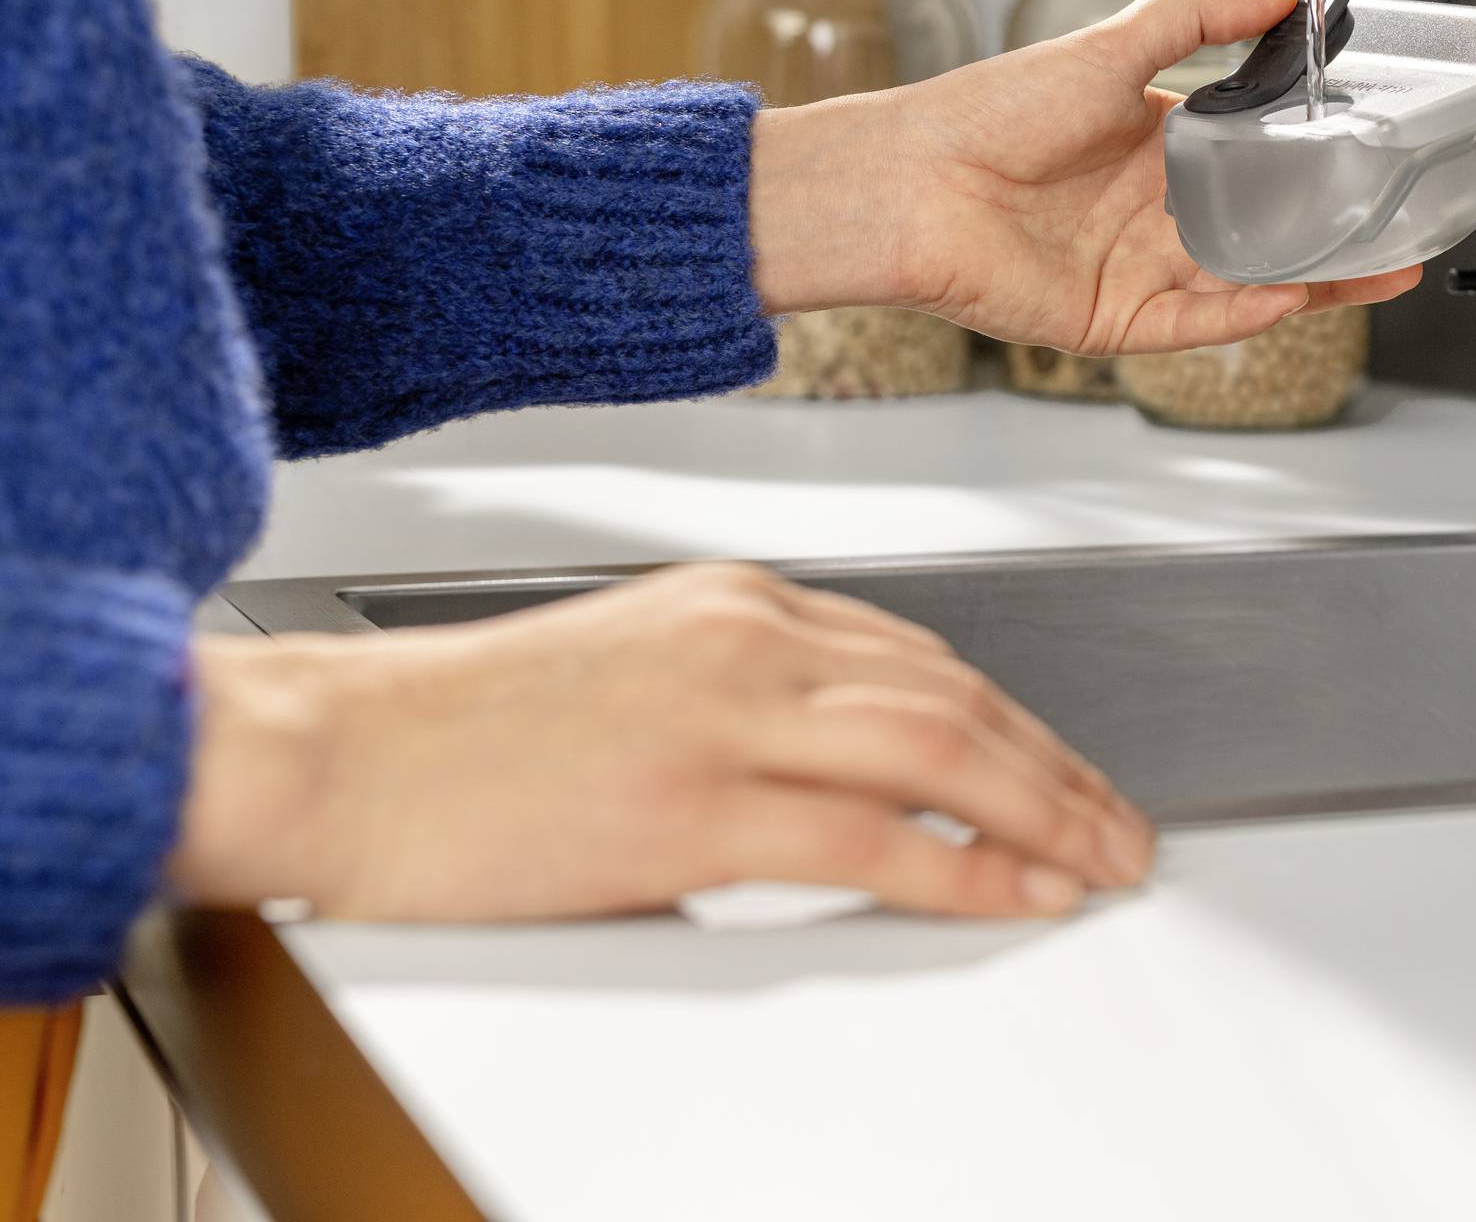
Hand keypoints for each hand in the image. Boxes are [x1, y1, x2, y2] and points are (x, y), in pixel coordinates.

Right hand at [171, 565, 1150, 921]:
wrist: (336, 751)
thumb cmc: (461, 731)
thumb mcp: (635, 673)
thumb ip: (746, 705)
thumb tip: (845, 780)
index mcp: (738, 602)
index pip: (924, 654)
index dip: (1018, 719)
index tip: (1065, 768)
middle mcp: (749, 641)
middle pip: (960, 695)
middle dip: (1059, 769)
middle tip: (1121, 825)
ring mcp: (725, 719)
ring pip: (942, 750)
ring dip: (1044, 812)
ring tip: (1101, 860)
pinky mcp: (691, 810)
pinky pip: (871, 838)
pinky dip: (964, 869)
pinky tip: (1018, 893)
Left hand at [749, 0, 1420, 352]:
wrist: (911, 183)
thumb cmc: (989, 111)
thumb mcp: (1109, 45)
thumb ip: (1198, 15)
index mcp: (1153, 147)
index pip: (1252, 161)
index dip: (1309, 163)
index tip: (1366, 155)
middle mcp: (1149, 212)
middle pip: (1263, 231)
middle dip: (1333, 236)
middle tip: (1398, 228)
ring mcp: (1135, 271)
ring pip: (1245, 283)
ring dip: (1315, 282)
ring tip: (1381, 271)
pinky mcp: (1113, 322)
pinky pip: (1196, 324)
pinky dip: (1247, 315)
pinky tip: (1294, 297)